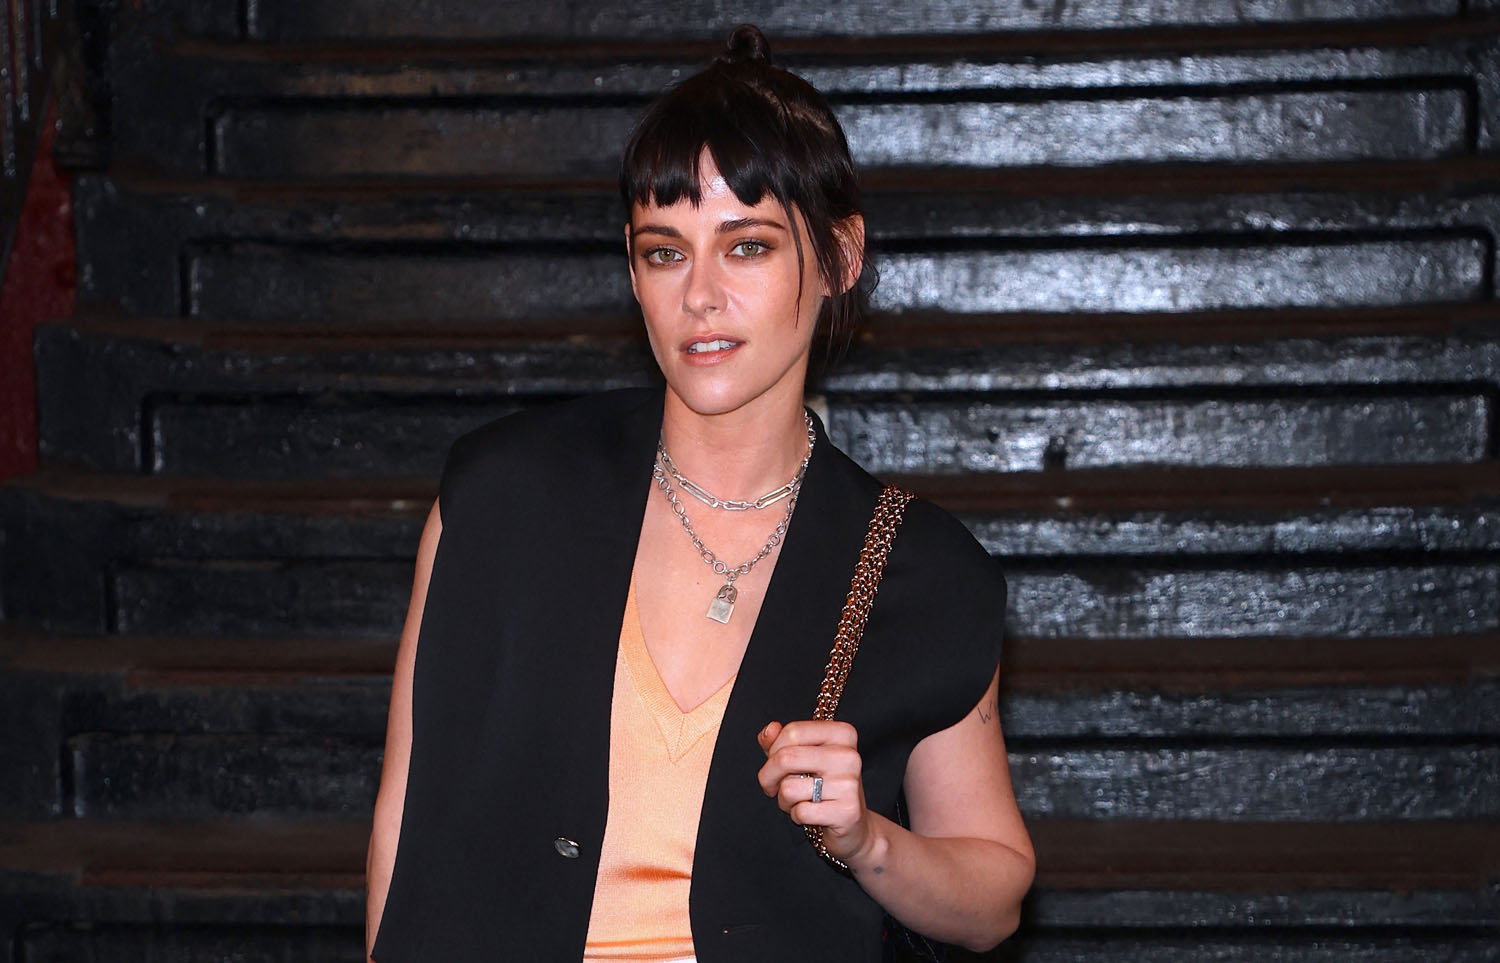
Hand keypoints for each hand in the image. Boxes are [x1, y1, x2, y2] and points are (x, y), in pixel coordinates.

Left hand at [756, 720, 874, 862]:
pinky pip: (800, 811)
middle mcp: (849, 755)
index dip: (773, 750)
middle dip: (768, 776)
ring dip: (784, 800)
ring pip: (789, 788)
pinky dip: (797, 816)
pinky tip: (811, 815)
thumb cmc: (824, 787)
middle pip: (786, 758)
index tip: (772, 764)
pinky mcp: (847, 811)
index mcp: (842, 734)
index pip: (793, 731)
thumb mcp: (802, 757)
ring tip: (799, 801)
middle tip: (771, 787)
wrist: (853, 826)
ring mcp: (849, 784)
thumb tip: (769, 729)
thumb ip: (781, 741)